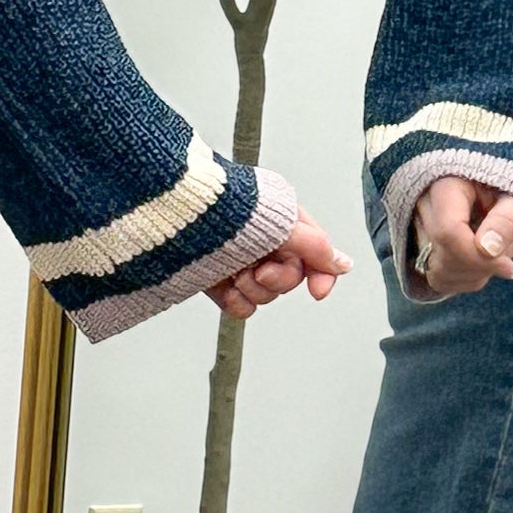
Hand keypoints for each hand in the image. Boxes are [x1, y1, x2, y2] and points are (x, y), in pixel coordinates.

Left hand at [208, 208, 348, 319]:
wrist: (169, 214)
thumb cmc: (219, 205)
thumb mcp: (276, 222)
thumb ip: (313, 245)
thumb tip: (343, 264)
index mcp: (281, 220)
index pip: (315, 254)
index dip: (321, 275)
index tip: (317, 292)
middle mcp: (262, 242)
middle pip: (290, 279)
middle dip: (277, 279)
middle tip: (258, 270)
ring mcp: (239, 262)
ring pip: (265, 295)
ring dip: (253, 289)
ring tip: (236, 273)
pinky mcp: (217, 281)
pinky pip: (241, 306)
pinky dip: (237, 301)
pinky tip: (226, 288)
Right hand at [410, 176, 512, 293]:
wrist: (496, 191)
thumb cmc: (508, 192)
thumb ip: (507, 220)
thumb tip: (489, 250)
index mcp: (444, 188)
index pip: (447, 232)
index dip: (477, 257)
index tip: (509, 267)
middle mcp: (422, 210)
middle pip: (442, 257)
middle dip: (483, 267)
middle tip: (512, 252)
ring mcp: (417, 231)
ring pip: (440, 274)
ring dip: (478, 275)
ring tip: (500, 252)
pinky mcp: (422, 251)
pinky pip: (441, 281)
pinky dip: (469, 280)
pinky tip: (485, 261)